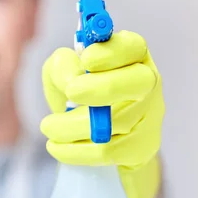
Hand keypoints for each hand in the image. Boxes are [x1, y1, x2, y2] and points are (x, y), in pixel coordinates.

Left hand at [40, 31, 163, 197]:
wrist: (90, 136)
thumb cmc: (77, 93)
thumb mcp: (61, 72)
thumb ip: (62, 65)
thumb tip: (72, 79)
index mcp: (130, 55)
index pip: (132, 46)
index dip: (111, 52)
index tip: (86, 59)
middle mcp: (147, 82)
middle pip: (139, 82)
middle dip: (103, 87)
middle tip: (70, 92)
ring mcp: (149, 116)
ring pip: (117, 122)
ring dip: (73, 125)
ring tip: (48, 126)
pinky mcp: (142, 147)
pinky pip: (109, 151)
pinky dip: (75, 150)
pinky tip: (56, 146)